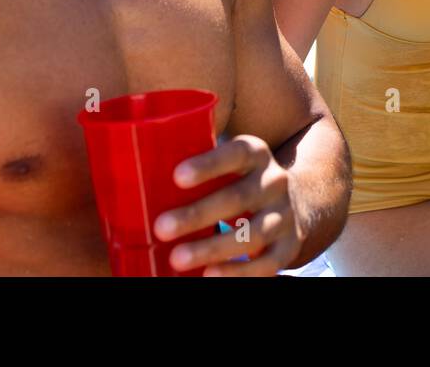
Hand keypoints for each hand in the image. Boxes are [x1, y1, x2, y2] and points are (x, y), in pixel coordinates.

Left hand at [153, 134, 301, 275]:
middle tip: (160, 227)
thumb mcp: (230, 164)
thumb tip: (135, 175)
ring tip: (177, 259)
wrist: (294, 203)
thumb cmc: (239, 182)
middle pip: (238, 198)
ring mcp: (284, 215)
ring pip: (251, 234)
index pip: (237, 153)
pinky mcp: (289, 246)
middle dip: (198, 214)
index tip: (177, 177)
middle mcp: (274, 182)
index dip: (208, 165)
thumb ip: (199, 168)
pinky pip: (266, 264)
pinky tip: (209, 275)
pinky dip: (237, 272)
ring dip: (212, 248)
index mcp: (256, 154)